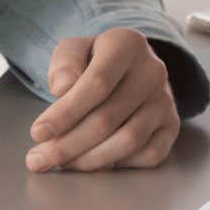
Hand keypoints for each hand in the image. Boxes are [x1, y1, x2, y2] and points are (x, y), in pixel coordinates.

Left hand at [26, 28, 180, 172]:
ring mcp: (166, 100)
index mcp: (128, 45)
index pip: (96, 85)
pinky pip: (150, 155)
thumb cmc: (95, 61)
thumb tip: (63, 88)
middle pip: (107, 119)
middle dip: (68, 145)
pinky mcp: (172, 125)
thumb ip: (64, 64)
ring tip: (63, 163)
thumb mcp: (74, 50)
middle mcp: (154, 71)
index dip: (65, 114)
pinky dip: (120, 164)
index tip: (38, 133)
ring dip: (89, 160)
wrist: (130, 66)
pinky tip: (96, 161)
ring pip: (129, 141)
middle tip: (39, 159)